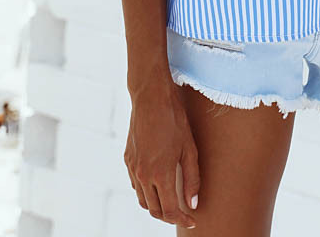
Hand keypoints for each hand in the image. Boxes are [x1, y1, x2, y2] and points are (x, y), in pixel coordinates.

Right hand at [124, 78, 199, 227]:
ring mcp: (133, 168)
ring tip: (172, 200)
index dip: (181, 220)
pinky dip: (147, 191)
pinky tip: (158, 183)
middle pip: (154, 210)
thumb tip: (193, 204)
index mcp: (160, 174)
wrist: (151, 98)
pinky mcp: (127, 160)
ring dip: (157, 205)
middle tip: (183, 214)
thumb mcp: (189, 149)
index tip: (192, 221)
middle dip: (169, 217)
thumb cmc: (174, 120)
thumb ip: (192, 179)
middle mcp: (143, 175)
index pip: (170, 210)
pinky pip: (136, 185)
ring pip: (143, 200)